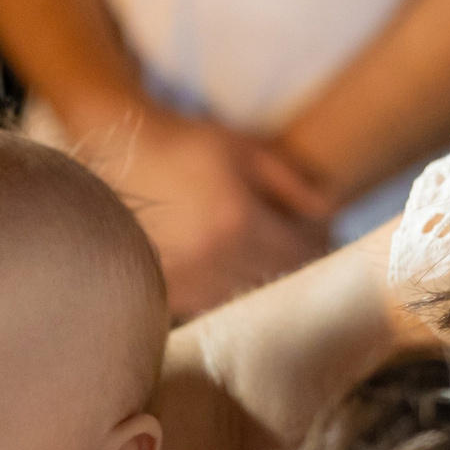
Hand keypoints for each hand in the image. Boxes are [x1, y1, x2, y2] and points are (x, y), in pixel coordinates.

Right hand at [93, 108, 333, 319]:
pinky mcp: (168, 290)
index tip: (321, 232)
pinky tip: (227, 265)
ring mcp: (188, 280)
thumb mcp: (246, 149)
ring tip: (261, 253)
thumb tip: (331, 211)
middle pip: (280, 279)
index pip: (303, 251)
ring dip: (263, 279)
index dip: (320, 242)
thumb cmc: (187, 146)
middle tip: (297, 243)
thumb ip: (293, 181)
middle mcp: (214, 258)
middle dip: (295, 262)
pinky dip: (229, 289)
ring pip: (249, 296)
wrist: (118, 153)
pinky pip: (215, 303)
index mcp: (238, 222)